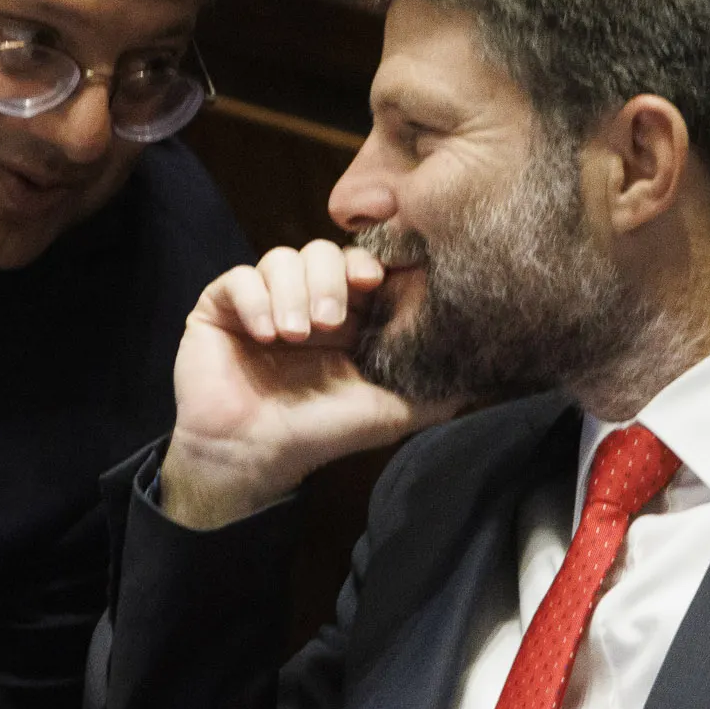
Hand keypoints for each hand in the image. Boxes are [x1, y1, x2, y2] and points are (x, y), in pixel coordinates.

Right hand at [156, 240, 451, 529]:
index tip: (374, 281)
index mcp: (346, 317)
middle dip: (332, 280)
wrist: (251, 457)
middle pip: (323, 251)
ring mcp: (263, 302)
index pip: (361, 265)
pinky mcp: (221, 307)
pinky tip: (263, 334)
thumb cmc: (318, 435)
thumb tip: (488, 376)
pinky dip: (255, 299)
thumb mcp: (388, 412)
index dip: (369, 263)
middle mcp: (305, 302)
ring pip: (282, 258)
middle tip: (331, 323)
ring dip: (293, 293)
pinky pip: (238, 278)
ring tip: (295, 336)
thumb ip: (436, 392)